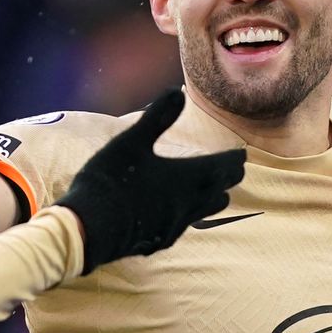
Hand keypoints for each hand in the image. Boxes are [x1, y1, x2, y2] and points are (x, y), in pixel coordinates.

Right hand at [58, 89, 245, 274]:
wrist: (90, 229)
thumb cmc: (110, 181)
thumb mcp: (131, 141)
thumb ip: (158, 117)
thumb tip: (179, 91)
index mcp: (187, 177)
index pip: (224, 167)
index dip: (234, 159)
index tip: (241, 154)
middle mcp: (188, 204)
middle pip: (221, 190)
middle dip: (229, 177)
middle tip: (234, 169)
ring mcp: (175, 226)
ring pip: (206, 211)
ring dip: (213, 197)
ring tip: (212, 190)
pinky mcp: (160, 241)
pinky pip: (184, 225)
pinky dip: (188, 213)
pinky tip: (175, 212)